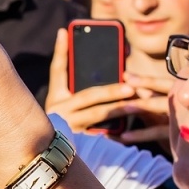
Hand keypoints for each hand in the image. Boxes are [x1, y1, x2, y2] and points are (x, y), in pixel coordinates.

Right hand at [44, 29, 169, 143]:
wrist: (51, 157)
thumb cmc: (66, 124)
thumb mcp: (67, 104)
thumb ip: (78, 86)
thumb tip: (100, 65)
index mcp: (55, 98)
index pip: (57, 70)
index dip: (60, 50)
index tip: (64, 31)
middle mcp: (58, 111)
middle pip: (88, 96)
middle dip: (111, 89)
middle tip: (130, 86)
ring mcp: (68, 129)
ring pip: (98, 115)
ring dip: (120, 108)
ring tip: (137, 102)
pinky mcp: (79, 145)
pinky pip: (102, 136)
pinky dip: (118, 130)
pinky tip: (133, 128)